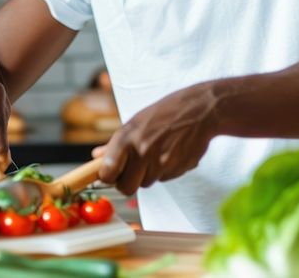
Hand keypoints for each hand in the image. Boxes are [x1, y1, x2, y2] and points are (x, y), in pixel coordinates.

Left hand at [97, 83, 218, 194]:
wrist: (201, 110)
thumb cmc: (167, 112)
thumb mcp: (136, 122)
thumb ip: (115, 143)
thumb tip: (97, 156)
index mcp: (127, 137)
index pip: (107, 173)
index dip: (108, 177)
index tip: (110, 174)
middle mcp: (142, 151)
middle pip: (126, 187)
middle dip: (128, 182)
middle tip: (133, 170)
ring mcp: (161, 162)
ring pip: (147, 183)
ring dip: (149, 174)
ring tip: (156, 153)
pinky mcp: (177, 169)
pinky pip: (164, 179)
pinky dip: (165, 171)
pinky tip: (170, 153)